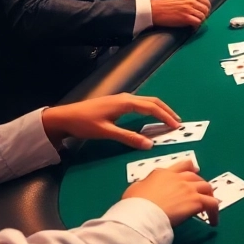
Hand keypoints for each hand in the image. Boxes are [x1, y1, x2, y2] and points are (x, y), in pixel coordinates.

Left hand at [42, 93, 179, 148]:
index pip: (152, 108)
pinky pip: (140, 104)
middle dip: (167, 111)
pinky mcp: (117, 103)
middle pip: (153, 101)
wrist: (65, 116)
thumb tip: (150, 144)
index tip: (176, 126)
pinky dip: (150, 109)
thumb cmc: (85, 123)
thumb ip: (129, 138)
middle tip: (178, 122)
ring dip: (159, 109)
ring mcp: (121, 99)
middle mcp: (126, 98)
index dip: (166, 116)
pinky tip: (151, 116)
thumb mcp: (107, 132)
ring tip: (168, 119)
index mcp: (126, 103)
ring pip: (147, 101)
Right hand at [122, 160, 219, 225]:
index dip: (191, 168)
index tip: (195, 172)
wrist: (142, 213)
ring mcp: (189, 188)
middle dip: (199, 185)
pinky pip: (212, 204)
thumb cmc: (134, 204)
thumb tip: (147, 187)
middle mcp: (178, 177)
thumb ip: (144, 184)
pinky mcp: (196, 201)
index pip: (183, 165)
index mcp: (163, 173)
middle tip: (201, 194)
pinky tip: (213, 221)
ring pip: (207, 188)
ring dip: (209, 196)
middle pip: (196, 177)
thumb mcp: (135, 188)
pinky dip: (214, 212)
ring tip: (209, 208)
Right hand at [149, 0, 210, 28]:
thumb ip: (188, 0)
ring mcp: (189, 9)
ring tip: (194, 24)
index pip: (206, 2)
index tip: (203, 13)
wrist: (154, 9)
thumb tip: (196, 7)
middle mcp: (191, 1)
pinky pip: (198, 23)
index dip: (206, 9)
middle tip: (199, 20)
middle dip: (204, 16)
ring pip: (203, 17)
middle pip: (206, 10)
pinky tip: (192, 28)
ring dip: (200, 22)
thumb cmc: (164, 4)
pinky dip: (196, 27)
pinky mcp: (186, 18)